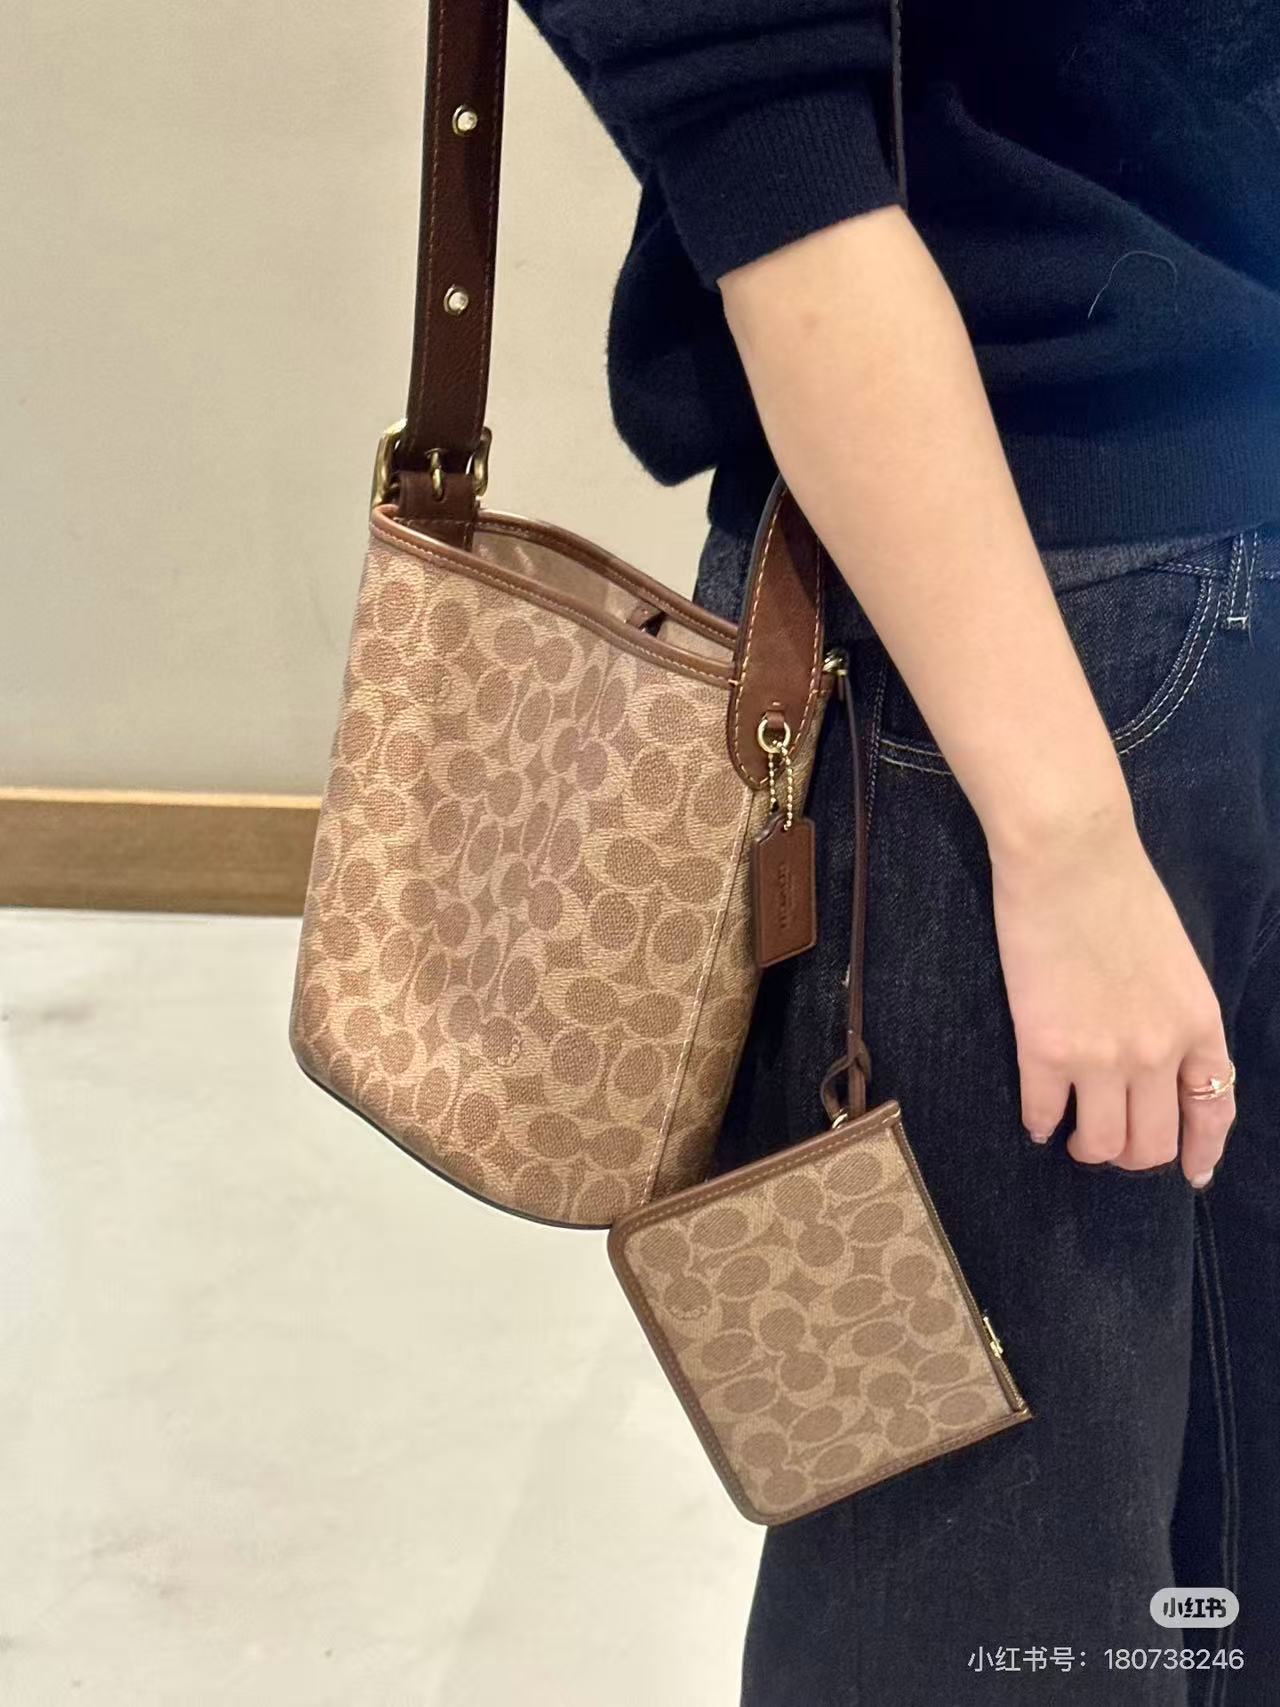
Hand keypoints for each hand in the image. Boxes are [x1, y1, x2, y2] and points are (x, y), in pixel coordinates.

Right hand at [990, 801, 1234, 1184]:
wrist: (1070, 857)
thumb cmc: (1120, 890)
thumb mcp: (1175, 960)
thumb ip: (1173, 1013)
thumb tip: (1156, 1055)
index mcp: (1198, 1024)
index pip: (1213, 1111)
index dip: (1200, 1152)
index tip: (1190, 1173)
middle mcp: (1158, 1052)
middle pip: (1154, 1144)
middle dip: (1132, 1155)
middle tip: (1108, 1141)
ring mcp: (1102, 1056)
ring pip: (1101, 1145)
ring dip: (1087, 1148)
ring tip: (1071, 1134)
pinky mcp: (1045, 1049)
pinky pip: (1042, 1114)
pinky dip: (1039, 1123)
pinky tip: (1036, 1116)